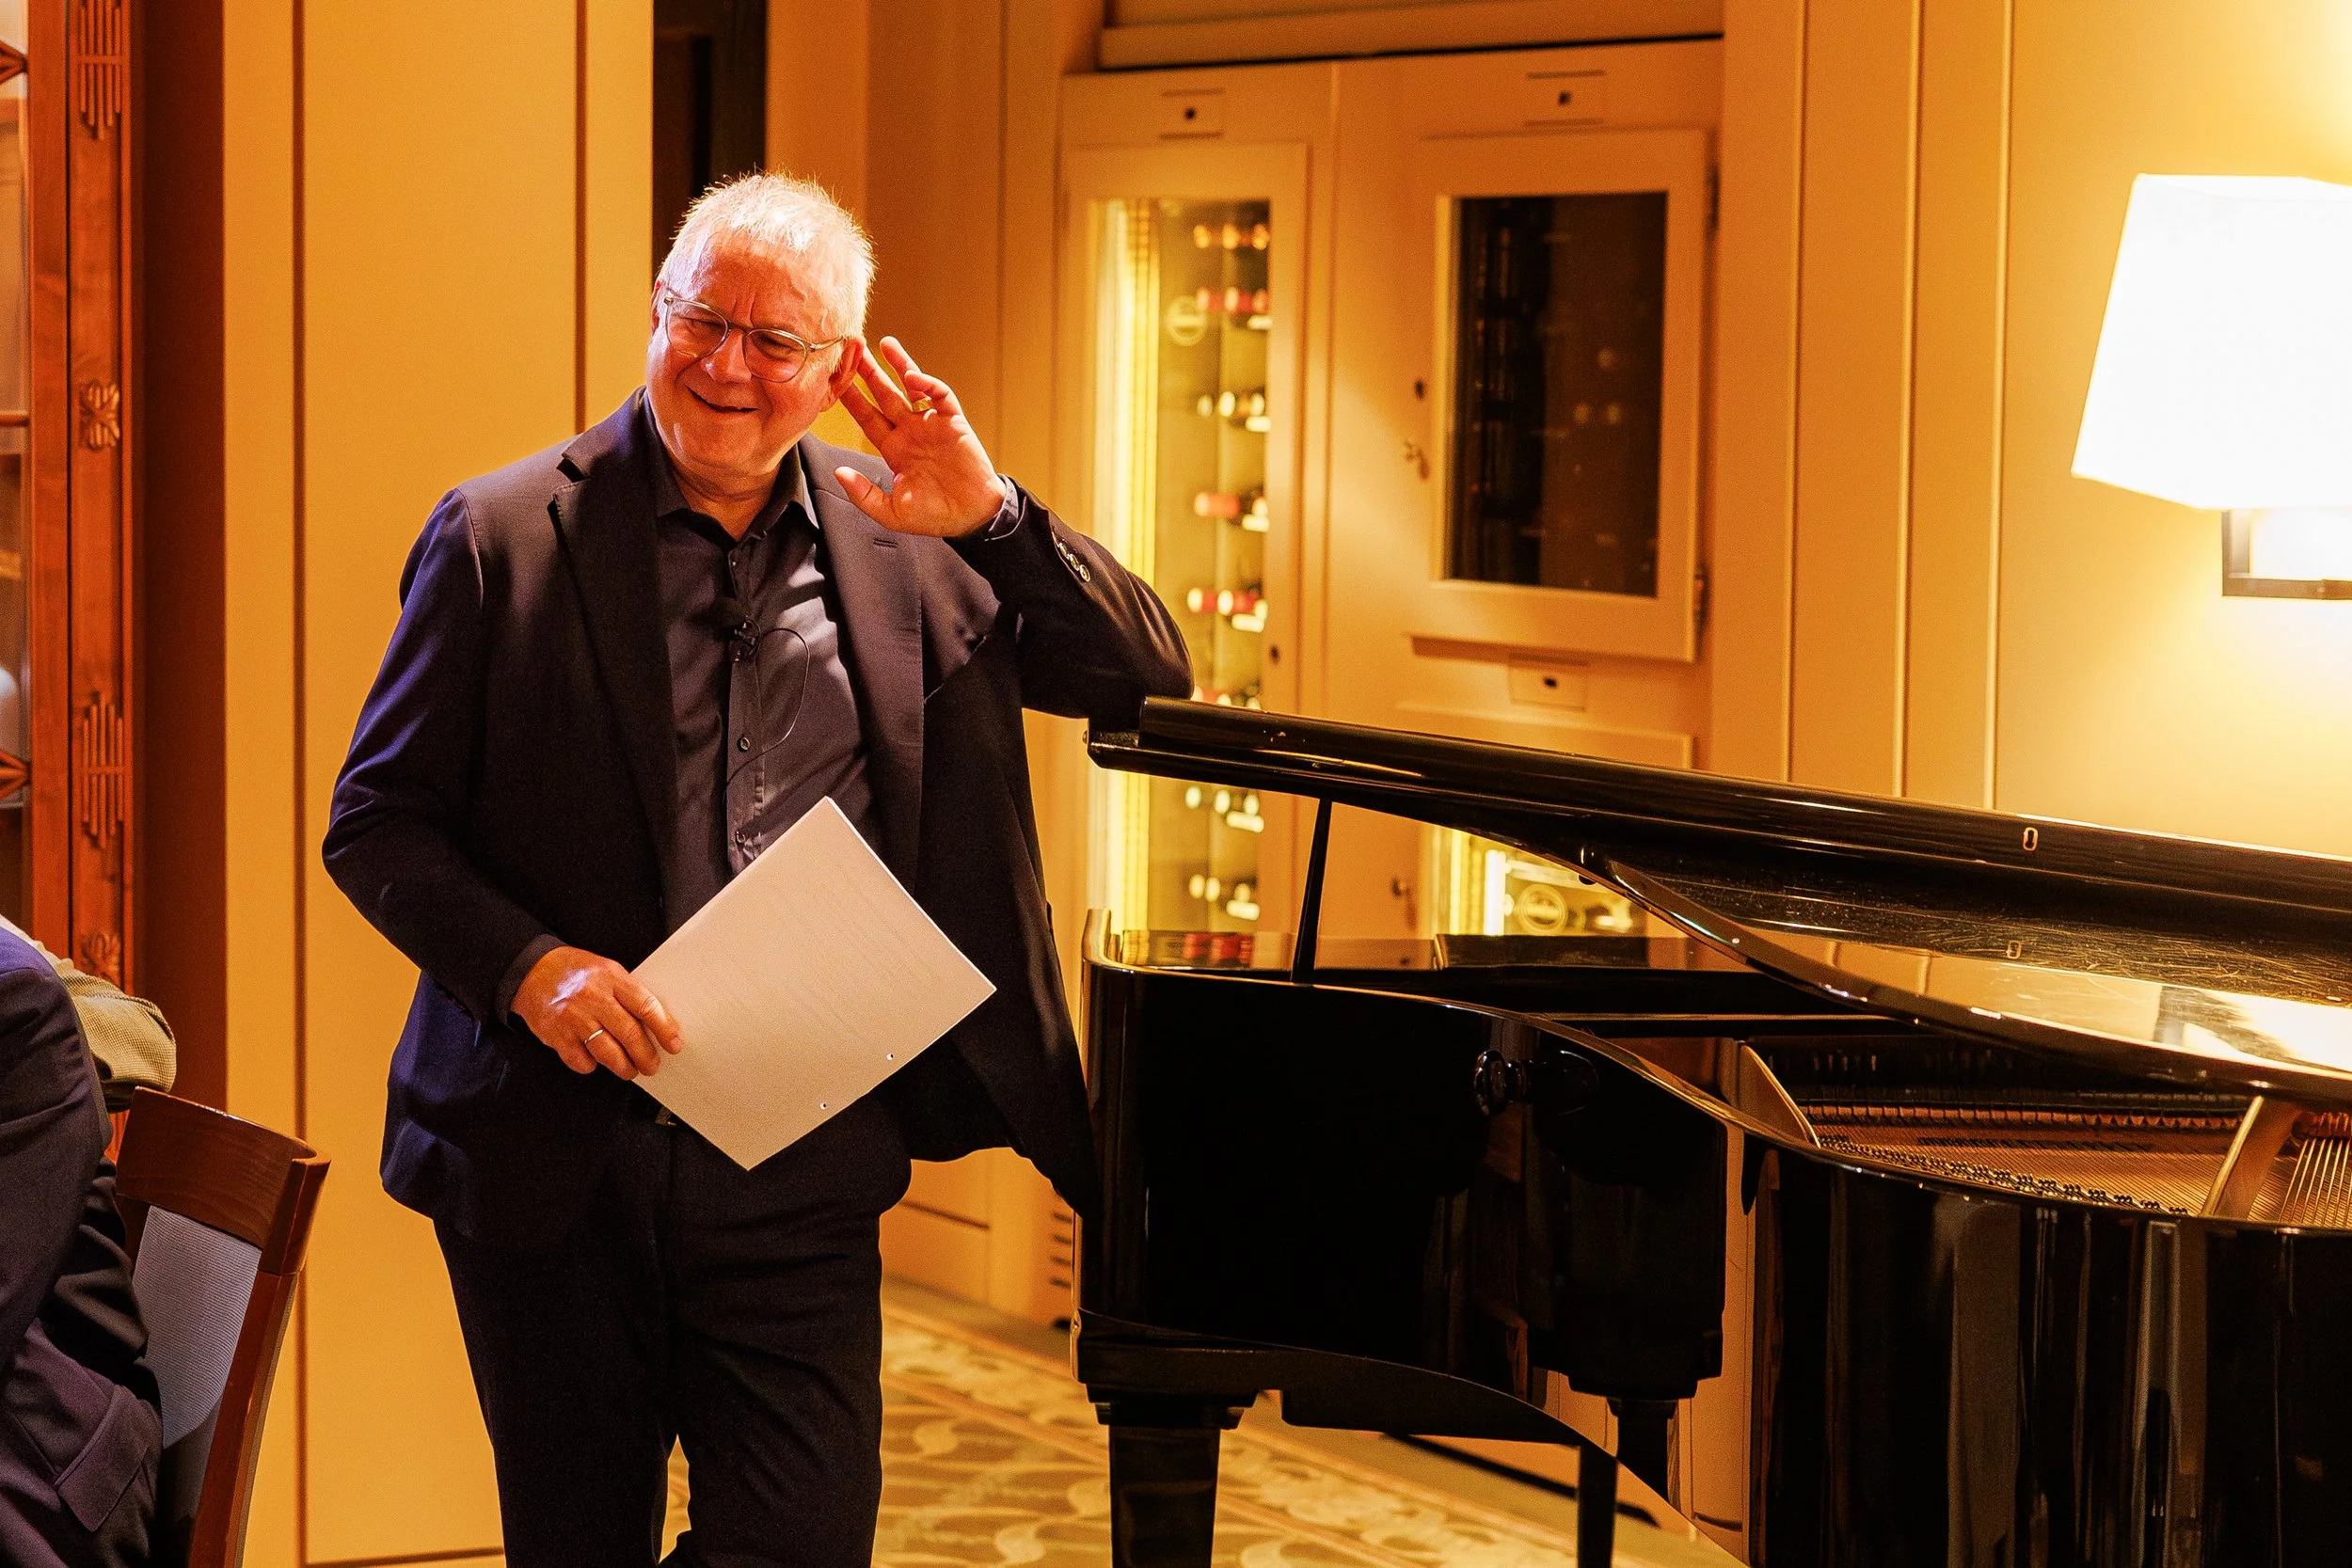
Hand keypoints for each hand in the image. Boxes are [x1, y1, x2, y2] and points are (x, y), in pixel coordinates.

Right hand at [512, 945, 682, 1079]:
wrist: (533, 971)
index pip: (646, 1006)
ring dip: (623, 1066)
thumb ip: (628, 993)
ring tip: (630, 1070)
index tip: (674, 1043)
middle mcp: (593, 998)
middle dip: (645, 1055)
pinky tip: (596, 1062)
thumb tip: (657, 1023)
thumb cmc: (575, 971)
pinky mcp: (557, 1035)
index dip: (664, 1028)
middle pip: (629, 1033)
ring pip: (607, 1052)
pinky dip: (591, 1066)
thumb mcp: (607, 970)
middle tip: (652, 1066)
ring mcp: (574, 1018)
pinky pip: (581, 1060)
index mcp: (611, 978)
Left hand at [834, 336, 1006, 537]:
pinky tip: (914, 377)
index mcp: (894, 450)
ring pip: (911, 387)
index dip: (851, 399)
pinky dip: (928, 384)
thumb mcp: (891, 513)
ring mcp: (932, 424)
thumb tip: (840, 473)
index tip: (834, 381)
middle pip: (884, 395)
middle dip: (868, 373)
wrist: (972, 517)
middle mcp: (911, 432)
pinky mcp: (954, 422)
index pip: (867, 418)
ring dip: (898, 365)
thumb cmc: (935, 516)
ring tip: (883, 344)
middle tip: (851, 349)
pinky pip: (940, 395)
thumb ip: (863, 494)